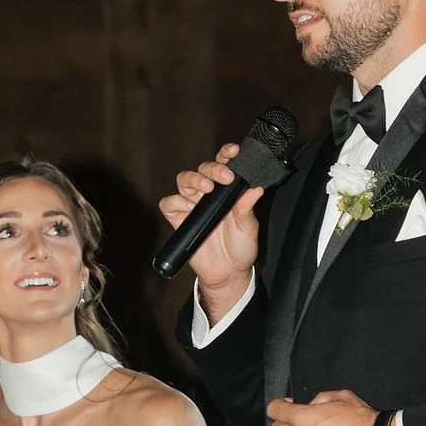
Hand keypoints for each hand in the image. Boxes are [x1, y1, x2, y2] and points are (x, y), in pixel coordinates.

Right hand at [158, 143, 261, 309]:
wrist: (228, 273)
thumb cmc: (240, 246)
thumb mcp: (248, 226)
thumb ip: (248, 207)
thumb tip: (256, 187)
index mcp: (226, 190)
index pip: (224, 164)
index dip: (226, 154)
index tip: (234, 151)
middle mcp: (208, 193)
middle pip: (203, 169)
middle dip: (213, 168)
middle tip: (226, 177)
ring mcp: (191, 205)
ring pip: (184, 180)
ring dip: (194, 180)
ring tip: (207, 188)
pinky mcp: (178, 219)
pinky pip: (169, 204)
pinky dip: (176, 202)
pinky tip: (188, 208)